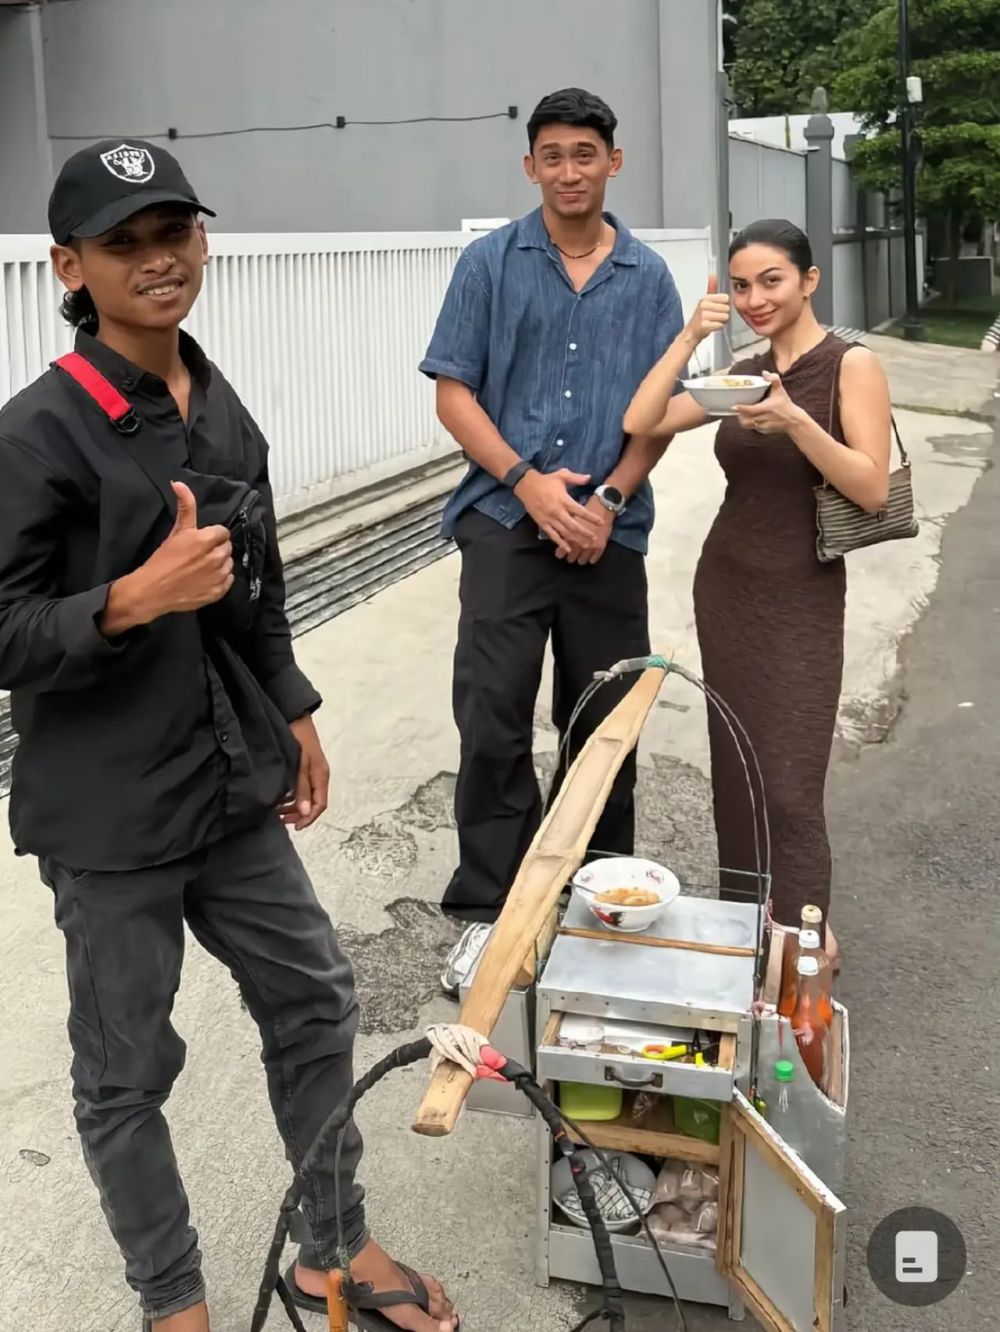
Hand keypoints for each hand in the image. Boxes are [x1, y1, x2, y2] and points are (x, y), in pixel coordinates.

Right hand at [136, 482, 233, 616]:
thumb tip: (178, 482)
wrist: (152, 590)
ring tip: (202, 566)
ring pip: (229, 563)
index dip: (212, 535)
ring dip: (220, 563)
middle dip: (216, 548)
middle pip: (227, 547)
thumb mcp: (176, 531)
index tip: (201, 540)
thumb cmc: (162, 560)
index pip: (222, 532)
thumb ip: (184, 506)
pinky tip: (206, 578)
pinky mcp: (218, 592)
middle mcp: (216, 557)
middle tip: (200, 553)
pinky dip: (220, 579)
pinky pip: (228, 580)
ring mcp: (218, 576)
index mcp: (205, 540)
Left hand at [278, 714, 329, 830]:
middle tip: (282, 820)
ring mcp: (312, 770)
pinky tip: (280, 797)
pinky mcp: (305, 765)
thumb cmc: (297, 739)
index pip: (320, 805)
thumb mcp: (299, 765)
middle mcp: (319, 775)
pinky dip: (293, 796)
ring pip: (307, 796)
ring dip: (295, 806)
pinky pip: (302, 787)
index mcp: (321, 776)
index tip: (294, 827)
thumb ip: (302, 788)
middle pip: (314, 802)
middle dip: (300, 814)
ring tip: (278, 811)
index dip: (309, 818)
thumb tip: (306, 813)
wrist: (295, 715)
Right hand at [514, 468, 604, 554]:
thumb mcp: (561, 475)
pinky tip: (567, 549)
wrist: (526, 485)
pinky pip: (552, 535)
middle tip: (595, 539)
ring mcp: (549, 519)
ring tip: (585, 545)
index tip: (600, 522)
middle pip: (573, 525)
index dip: (591, 517)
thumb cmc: (545, 480)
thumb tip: (589, 477)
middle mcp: (557, 511)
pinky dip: (560, 543)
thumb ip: (576, 478)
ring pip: (564, 532)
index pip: (580, 511)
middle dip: (585, 533)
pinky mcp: (542, 523)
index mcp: (564, 500)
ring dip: (575, 539)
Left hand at [555, 495, 613, 564]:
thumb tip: (562, 536)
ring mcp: (590, 546)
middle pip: (572, 557)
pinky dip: (592, 559)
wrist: (602, 506)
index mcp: (570, 535)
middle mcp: (579, 543)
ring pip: (582, 560)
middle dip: (570, 557)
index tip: (560, 554)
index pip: (562, 550)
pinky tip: (590, 560)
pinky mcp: (600, 546)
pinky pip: (595, 558)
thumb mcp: (573, 518)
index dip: (560, 553)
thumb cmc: (586, 509)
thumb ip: (567, 529)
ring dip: (580, 560)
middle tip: (570, 556)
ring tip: (580, 559)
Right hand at [682, 274, 730, 345]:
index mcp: (705, 298)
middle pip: (726, 308)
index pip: (725, 298)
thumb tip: (712, 276)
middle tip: (714, 317)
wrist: (691, 333)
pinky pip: (720, 325)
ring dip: (721, 321)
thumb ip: (711, 289)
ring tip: (713, 322)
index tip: (717, 308)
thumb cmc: (700, 318)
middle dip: (723, 314)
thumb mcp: (704, 301)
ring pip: (725, 317)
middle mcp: (704, 305)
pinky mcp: (705, 325)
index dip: (724, 305)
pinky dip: (718, 327)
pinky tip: (711, 327)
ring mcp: (703, 316)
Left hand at [735, 372, 804, 435]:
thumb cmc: (786, 405)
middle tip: (738, 409)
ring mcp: (762, 426)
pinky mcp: (763, 431)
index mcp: (766, 408)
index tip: (734, 407)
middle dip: (739, 415)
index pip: (750, 410)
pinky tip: (752, 417)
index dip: (741, 409)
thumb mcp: (780, 391)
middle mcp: (763, 418)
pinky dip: (750, 423)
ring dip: (743, 419)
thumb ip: (773, 379)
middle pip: (744, 420)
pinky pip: (752, 428)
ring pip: (746, 425)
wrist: (794, 421)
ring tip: (744, 413)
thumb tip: (764, 372)